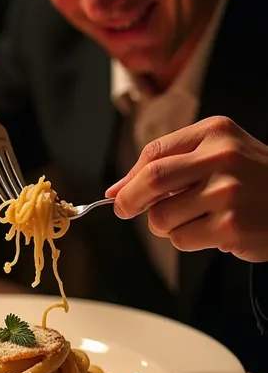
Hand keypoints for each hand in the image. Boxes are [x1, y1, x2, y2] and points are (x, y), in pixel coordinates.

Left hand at [106, 116, 267, 262]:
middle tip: (125, 210)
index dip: (130, 176)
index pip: (155, 152)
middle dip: (129, 200)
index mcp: (215, 132)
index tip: (118, 193)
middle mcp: (222, 157)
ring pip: (162, 217)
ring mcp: (228, 193)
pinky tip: (212, 231)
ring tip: (194, 219)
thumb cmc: (254, 179)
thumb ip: (172, 164)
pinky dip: (187, 239)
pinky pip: (181, 239)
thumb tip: (117, 190)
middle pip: (152, 180)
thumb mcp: (220, 154)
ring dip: (166, 225)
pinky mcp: (231, 226)